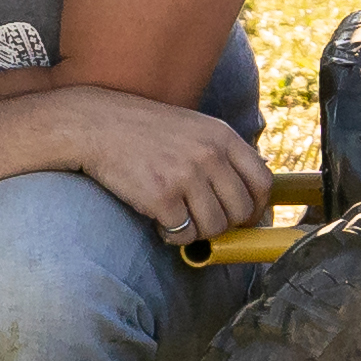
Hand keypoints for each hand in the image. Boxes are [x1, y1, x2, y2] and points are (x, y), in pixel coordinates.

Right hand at [61, 83, 276, 246]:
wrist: (97, 125)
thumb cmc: (145, 129)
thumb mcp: (195, 126)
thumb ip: (223, 151)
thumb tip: (252, 184)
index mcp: (222, 136)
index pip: (263, 182)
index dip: (258, 207)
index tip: (246, 218)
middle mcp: (209, 155)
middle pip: (241, 211)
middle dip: (226, 224)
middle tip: (204, 220)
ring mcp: (186, 176)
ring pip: (214, 227)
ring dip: (199, 232)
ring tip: (180, 219)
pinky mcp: (161, 196)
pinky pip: (182, 234)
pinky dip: (173, 235)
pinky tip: (159, 220)